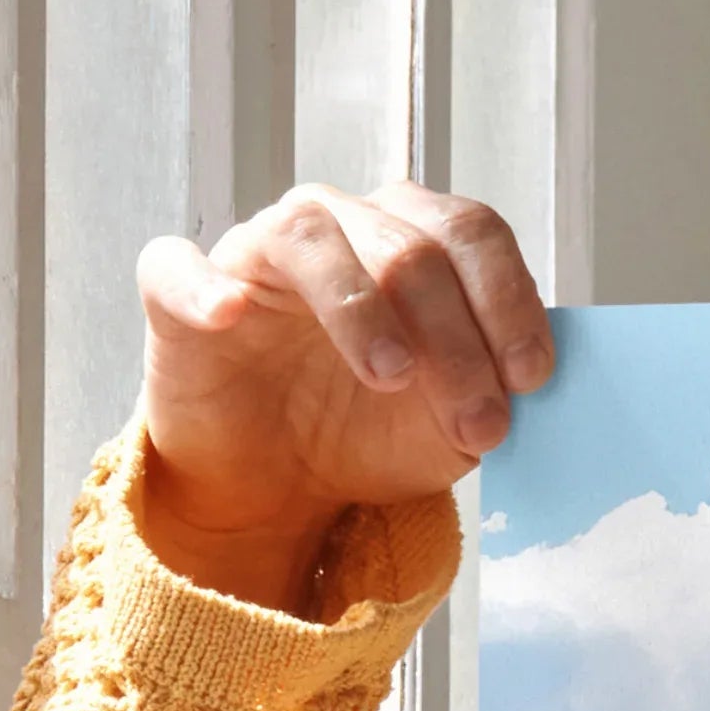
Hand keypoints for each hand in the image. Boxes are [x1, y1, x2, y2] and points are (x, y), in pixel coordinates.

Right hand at [132, 184, 551, 612]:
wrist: (279, 484)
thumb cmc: (367, 432)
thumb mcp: (451, 426)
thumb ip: (491, 393)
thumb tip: (526, 383)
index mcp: (412, 241)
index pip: (471, 234)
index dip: (508, 299)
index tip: (530, 378)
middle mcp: (339, 227)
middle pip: (408, 246)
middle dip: (456, 340)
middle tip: (478, 422)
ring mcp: (257, 252)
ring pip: (310, 237)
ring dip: (361, 308)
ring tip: (392, 376)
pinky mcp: (180, 293)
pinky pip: (178, 267)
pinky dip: (204, 286)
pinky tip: (230, 315)